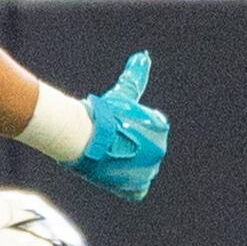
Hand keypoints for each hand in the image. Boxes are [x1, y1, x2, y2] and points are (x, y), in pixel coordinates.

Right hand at [72, 52, 166, 201]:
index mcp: (160, 126)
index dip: (129, 129)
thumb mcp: (122, 94)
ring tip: (107, 157)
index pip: (148, 130)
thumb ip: (136, 76)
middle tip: (108, 143)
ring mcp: (149, 169)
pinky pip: (136, 190)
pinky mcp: (136, 185)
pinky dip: (127, 186)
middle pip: (143, 151)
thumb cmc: (102, 113)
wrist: (86, 136)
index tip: (115, 128)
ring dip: (125, 165)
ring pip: (139, 169)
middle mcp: (160, 148)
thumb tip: (144, 55)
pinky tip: (115, 176)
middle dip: (128, 148)